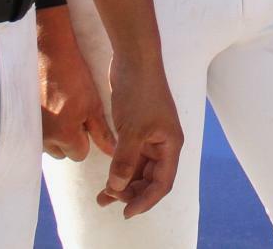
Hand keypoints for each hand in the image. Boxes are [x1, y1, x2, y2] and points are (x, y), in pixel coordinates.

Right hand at [36, 5, 112, 161]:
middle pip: (62, 152)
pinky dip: (42, 126)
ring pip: (48, 145)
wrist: (48, 54)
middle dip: (68, 138)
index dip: (85, 137)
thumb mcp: (93, 103)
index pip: (80, 153)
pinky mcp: (20, 121)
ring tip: (58, 109)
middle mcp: (44, 137)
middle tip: (71, 113)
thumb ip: (102, 131)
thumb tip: (113, 151)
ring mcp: (30, 130)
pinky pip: (35, 135)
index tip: (83, 118)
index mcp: (64, 134)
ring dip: (54, 134)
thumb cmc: (73, 76)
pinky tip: (47, 108)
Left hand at [94, 50, 181, 217]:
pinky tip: (106, 176)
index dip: (145, 201)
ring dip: (123, 183)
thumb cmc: (140, 92)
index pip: (162, 183)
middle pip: (150, 179)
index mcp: (170, 145)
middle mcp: (163, 143)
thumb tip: (115, 190)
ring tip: (102, 196)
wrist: (134, 58)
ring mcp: (151, 135)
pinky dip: (119, 168)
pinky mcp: (138, 128)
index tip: (125, 213)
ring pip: (139, 169)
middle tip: (107, 201)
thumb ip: (124, 162)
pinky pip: (131, 156)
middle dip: (131, 193)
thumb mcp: (131, 131)